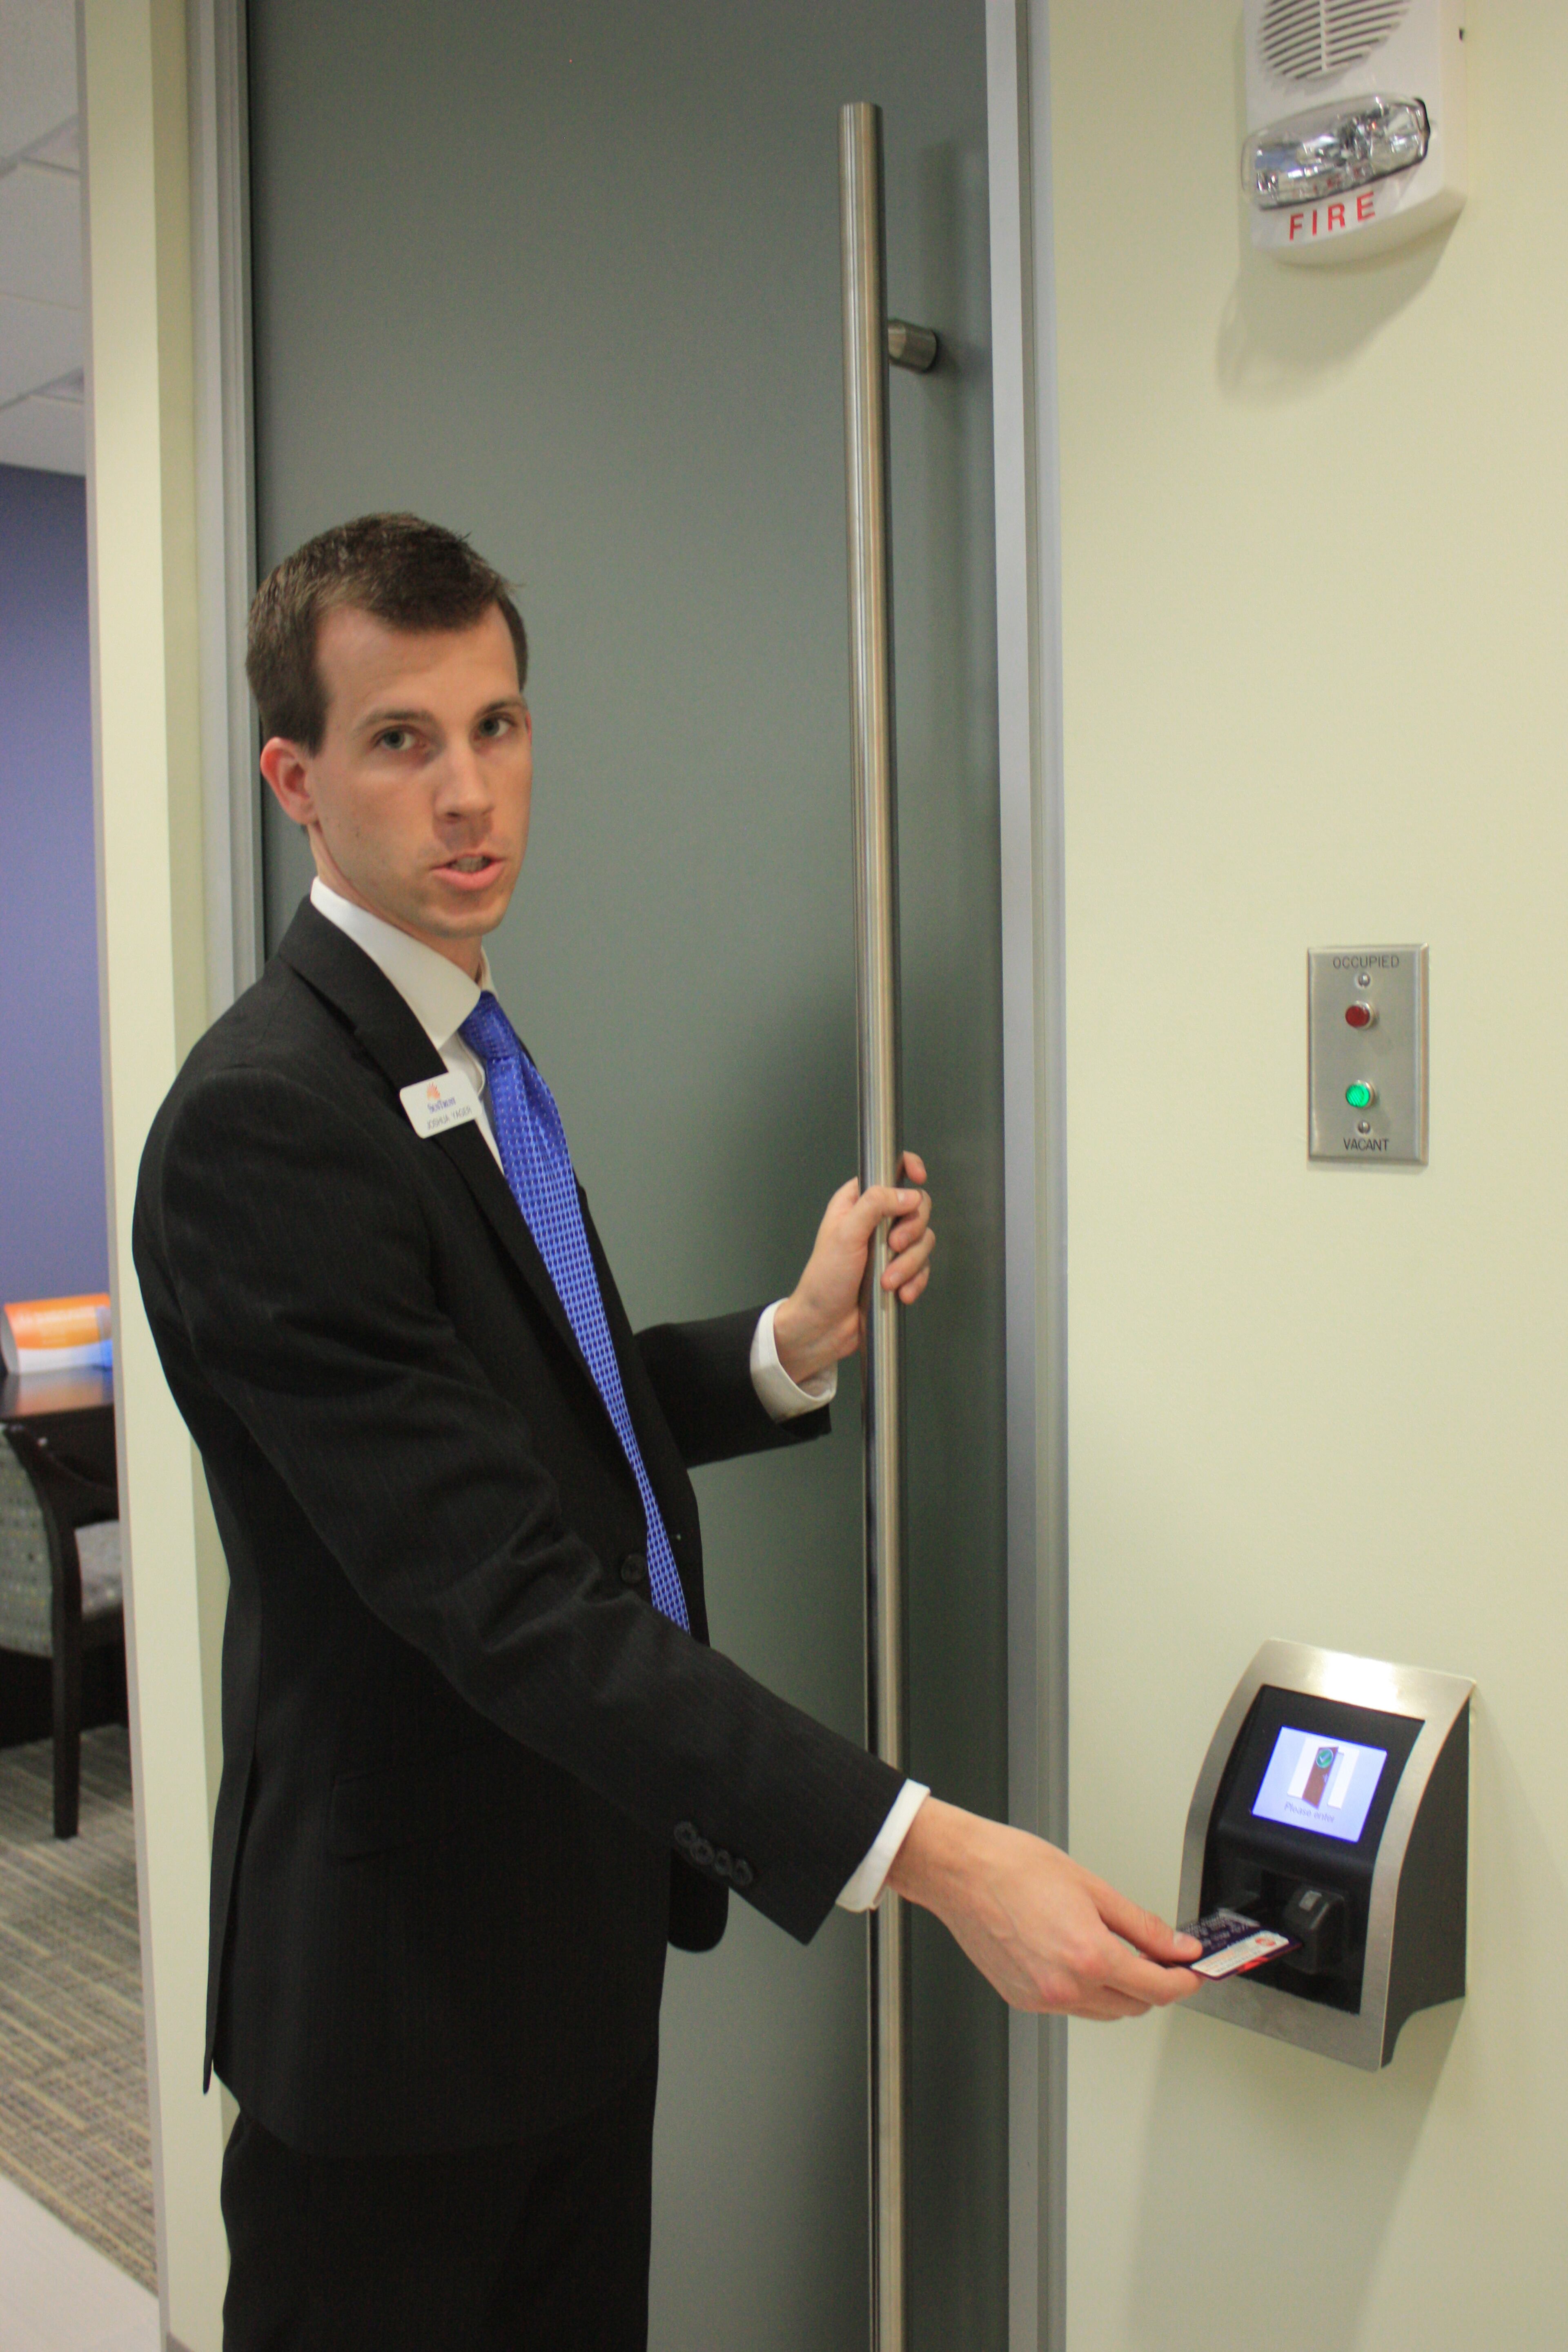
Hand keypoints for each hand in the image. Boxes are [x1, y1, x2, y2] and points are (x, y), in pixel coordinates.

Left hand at [772, 1152, 933, 1387]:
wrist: (824, 1326)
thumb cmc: (824, 1279)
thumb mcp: (845, 1234)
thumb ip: (875, 1206)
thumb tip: (909, 1194)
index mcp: (856, 1203)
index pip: (889, 1172)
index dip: (908, 1169)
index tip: (919, 1179)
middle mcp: (875, 1221)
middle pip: (916, 1207)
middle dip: (911, 1230)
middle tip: (894, 1246)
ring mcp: (889, 1248)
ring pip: (923, 1241)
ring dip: (909, 1264)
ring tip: (888, 1282)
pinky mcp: (900, 1272)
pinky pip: (923, 1269)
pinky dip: (915, 1282)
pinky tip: (900, 1294)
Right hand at [887, 1797, 1201, 2019]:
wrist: (960, 1871)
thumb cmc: (1014, 1867)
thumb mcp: (1092, 1887)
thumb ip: (1141, 1924)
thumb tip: (1176, 1946)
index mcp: (1088, 1956)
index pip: (1157, 1988)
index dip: (1183, 1981)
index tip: (1192, 1971)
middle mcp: (1065, 1987)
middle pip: (1134, 2006)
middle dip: (1154, 1984)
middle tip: (1159, 1955)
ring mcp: (1042, 1998)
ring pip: (1104, 2011)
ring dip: (1121, 1990)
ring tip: (1118, 1951)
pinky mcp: (1022, 1999)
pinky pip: (1070, 2006)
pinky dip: (1086, 1990)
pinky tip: (1078, 1957)